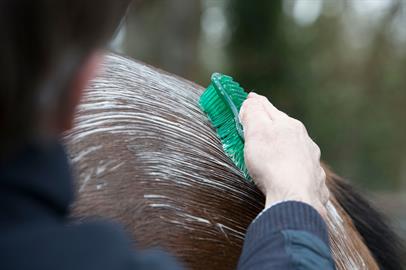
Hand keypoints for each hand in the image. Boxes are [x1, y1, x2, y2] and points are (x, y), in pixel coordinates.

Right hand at [239, 93, 328, 214]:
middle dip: (272, 125)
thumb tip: (252, 101)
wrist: (295, 198)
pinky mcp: (314, 181)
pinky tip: (290, 175)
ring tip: (274, 152)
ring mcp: (312, 161)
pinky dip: (295, 168)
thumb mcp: (256, 133)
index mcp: (289, 126)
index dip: (256, 103)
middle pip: (284, 128)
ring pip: (297, 148)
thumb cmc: (272, 164)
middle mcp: (305, 140)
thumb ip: (253, 114)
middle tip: (258, 126)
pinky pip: (303, 170)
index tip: (249, 99)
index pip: (269, 108)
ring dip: (286, 147)